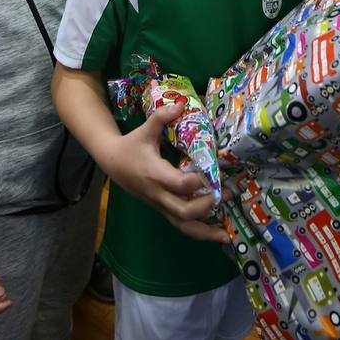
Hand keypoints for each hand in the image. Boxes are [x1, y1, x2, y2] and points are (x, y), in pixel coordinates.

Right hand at [102, 103, 228, 243]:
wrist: (112, 163)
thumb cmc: (131, 146)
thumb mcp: (145, 130)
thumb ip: (161, 117)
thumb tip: (181, 103)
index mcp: (155, 174)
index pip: (179, 184)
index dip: (198, 181)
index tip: (214, 173)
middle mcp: (158, 194)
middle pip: (183, 211)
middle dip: (206, 206)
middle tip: (225, 194)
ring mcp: (160, 205)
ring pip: (182, 226)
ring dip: (205, 232)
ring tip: (227, 236)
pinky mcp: (162, 209)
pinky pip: (181, 225)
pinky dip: (199, 232)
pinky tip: (215, 234)